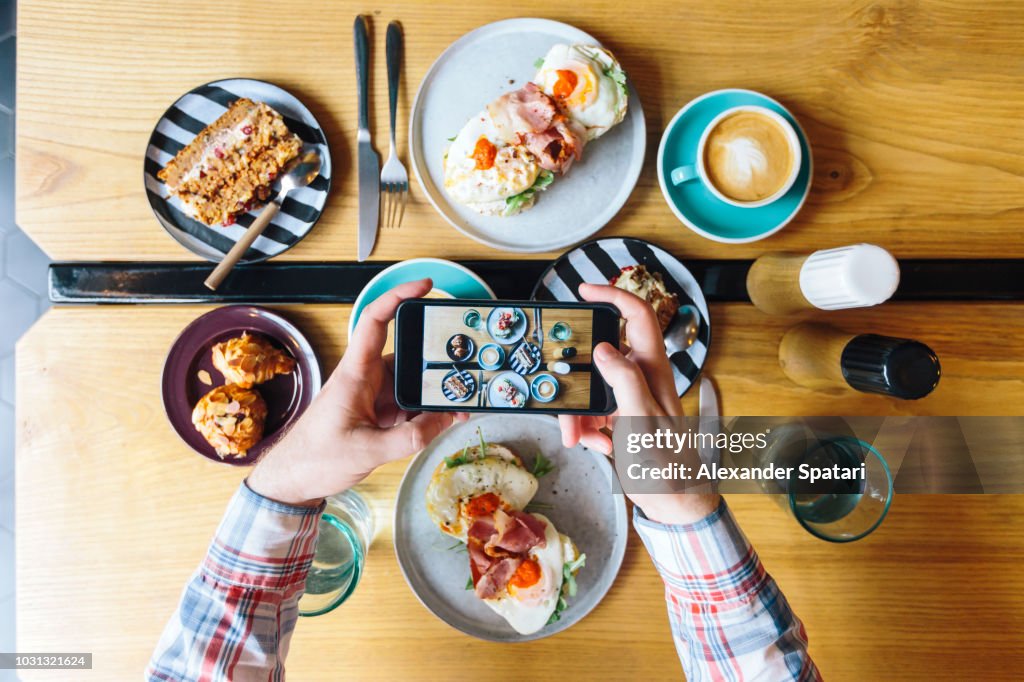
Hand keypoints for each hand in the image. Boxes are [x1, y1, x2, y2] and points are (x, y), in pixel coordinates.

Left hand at [247, 279, 456, 505]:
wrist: (292, 480)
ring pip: (411, 382)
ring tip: (461, 399)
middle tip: (463, 358)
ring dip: (433, 391)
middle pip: (406, 353)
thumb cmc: (315, 459)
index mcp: (355, 374)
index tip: (424, 287)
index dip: (398, 297)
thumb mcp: (367, 452)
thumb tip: (445, 421)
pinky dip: (426, 411)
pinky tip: (444, 419)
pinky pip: (408, 404)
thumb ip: (410, 438)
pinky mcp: (376, 412)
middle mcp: (365, 378)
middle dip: (435, 356)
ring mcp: (372, 395)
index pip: (375, 321)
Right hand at [558, 283, 718, 524]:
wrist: (675, 504)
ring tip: (578, 436)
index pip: (637, 316)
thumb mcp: (642, 423)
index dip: (613, 296)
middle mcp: (643, 378)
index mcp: (653, 371)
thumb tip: (604, 349)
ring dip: (579, 411)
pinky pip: (594, 412)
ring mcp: (632, 398)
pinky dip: (587, 427)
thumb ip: (625, 382)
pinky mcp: (622, 418)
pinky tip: (594, 443)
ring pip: (593, 388)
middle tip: (564, 399)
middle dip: (578, 377)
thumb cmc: (667, 466)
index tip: (584, 291)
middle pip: (602, 356)